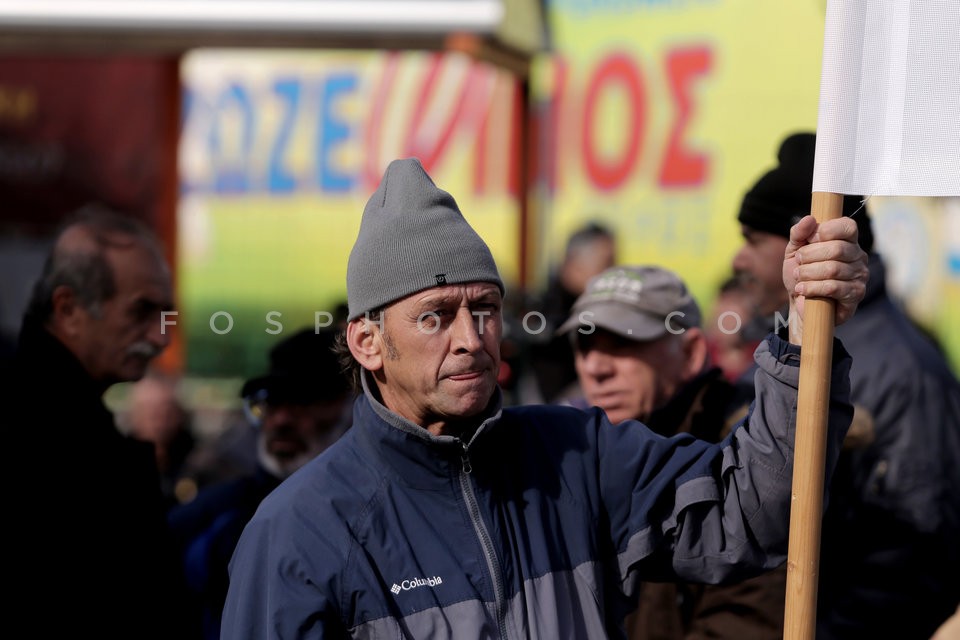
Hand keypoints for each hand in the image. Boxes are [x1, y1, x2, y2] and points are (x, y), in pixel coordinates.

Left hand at [782, 215, 867, 337]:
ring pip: (833, 269)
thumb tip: (809, 219)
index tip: (809, 239)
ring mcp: (860, 275)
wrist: (799, 301)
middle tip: (798, 263)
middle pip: (837, 249)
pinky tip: (802, 289)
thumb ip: (799, 233)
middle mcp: (858, 255)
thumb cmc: (801, 273)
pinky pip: (834, 288)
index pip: (848, 226)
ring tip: (799, 277)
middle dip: (810, 256)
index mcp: (847, 240)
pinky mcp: (856, 294)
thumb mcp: (794, 250)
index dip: (826, 230)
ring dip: (808, 273)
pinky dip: (813, 288)